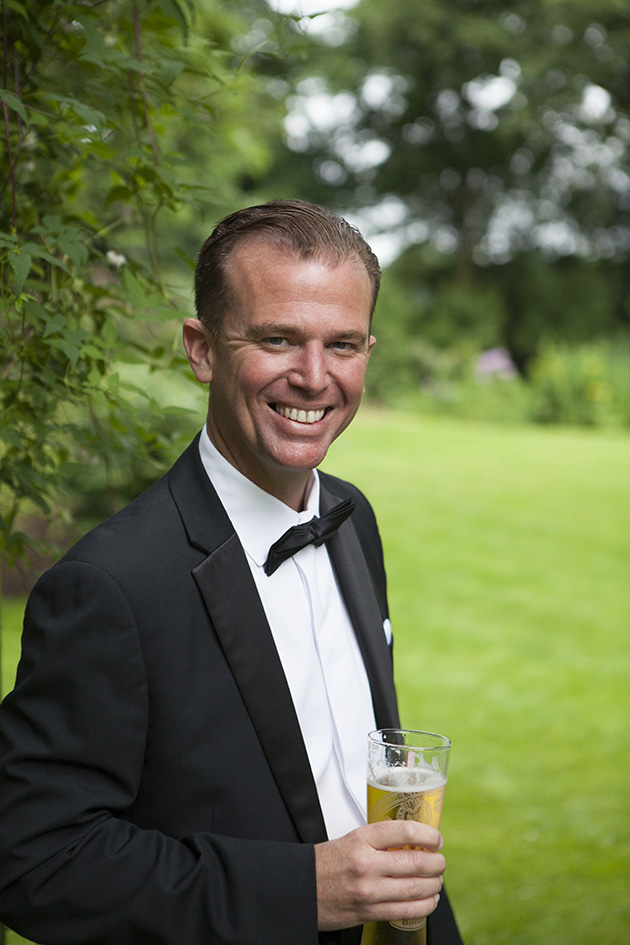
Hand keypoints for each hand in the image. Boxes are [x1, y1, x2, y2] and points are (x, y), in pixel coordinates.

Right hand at [314, 820, 444, 930]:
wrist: (301, 888)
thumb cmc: (327, 863)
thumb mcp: (352, 839)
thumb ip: (380, 840)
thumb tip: (413, 841)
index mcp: (362, 839)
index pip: (405, 831)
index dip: (428, 835)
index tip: (436, 838)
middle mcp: (366, 864)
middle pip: (416, 862)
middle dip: (437, 862)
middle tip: (440, 861)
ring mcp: (369, 891)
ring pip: (416, 888)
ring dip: (435, 885)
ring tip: (437, 881)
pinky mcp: (370, 912)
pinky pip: (407, 911)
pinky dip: (425, 905)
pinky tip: (429, 900)